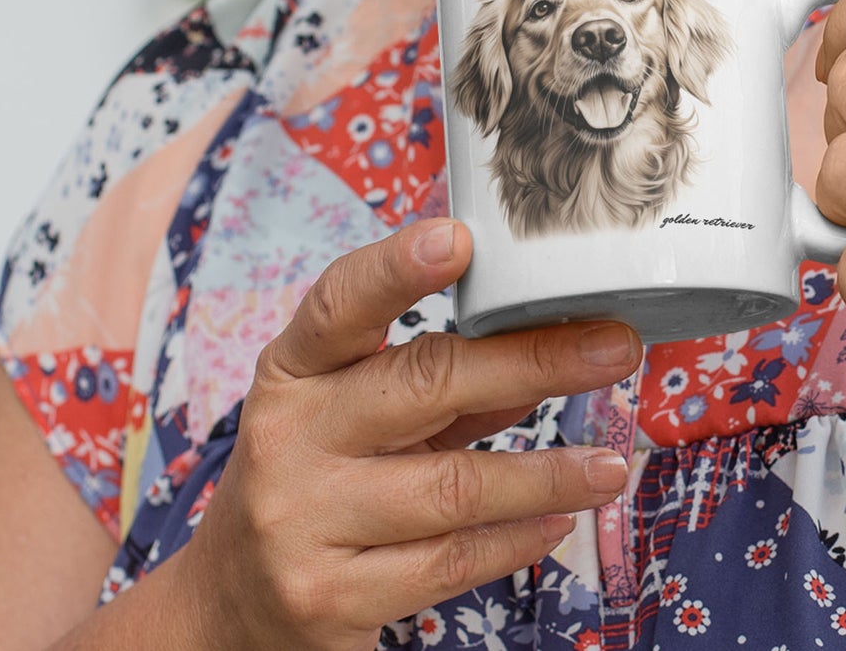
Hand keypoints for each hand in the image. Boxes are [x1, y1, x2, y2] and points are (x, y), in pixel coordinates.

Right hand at [179, 219, 640, 650]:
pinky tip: (559, 522)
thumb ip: (441, 379)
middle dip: (534, 362)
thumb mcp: (355, 412)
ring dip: (547, 473)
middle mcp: (290, 437)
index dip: (397, 267)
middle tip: (614, 347)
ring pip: (452, 488)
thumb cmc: (317, 476)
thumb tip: (552, 340)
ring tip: (612, 464)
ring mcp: (302, 521)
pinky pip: (447, 564)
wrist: (231, 605)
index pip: (340, 305)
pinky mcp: (327, 597)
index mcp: (294, 370)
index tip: (459, 238)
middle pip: (425, 384)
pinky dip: (515, 540)